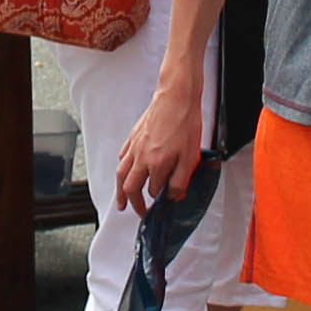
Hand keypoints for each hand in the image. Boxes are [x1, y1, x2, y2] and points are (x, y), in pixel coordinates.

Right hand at [110, 88, 203, 213]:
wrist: (176, 97)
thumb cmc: (184, 123)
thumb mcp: (190, 156)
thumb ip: (180, 180)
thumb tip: (173, 196)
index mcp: (156, 164)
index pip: (152, 191)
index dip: (158, 200)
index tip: (162, 205)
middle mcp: (141, 158)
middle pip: (130, 187)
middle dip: (132, 203)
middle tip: (138, 212)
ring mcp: (135, 147)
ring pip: (121, 174)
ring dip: (120, 191)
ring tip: (120, 201)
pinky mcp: (133, 136)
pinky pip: (123, 157)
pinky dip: (122, 168)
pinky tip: (124, 170)